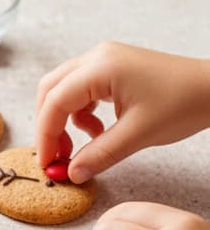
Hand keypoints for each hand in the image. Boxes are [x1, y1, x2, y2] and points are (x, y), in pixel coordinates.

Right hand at [35, 42, 209, 182]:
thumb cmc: (184, 103)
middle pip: (51, 90)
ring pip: (64, 88)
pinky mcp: (113, 66)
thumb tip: (73, 172)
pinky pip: (82, 88)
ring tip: (86, 143)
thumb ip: (100, 154)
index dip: (46, 135)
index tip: (48, 163)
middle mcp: (97, 57)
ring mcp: (105, 59)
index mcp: (100, 67)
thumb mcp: (138, 134)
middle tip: (58, 155)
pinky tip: (99, 129)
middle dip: (50, 125)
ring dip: (66, 118)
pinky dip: (81, 111)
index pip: (55, 101)